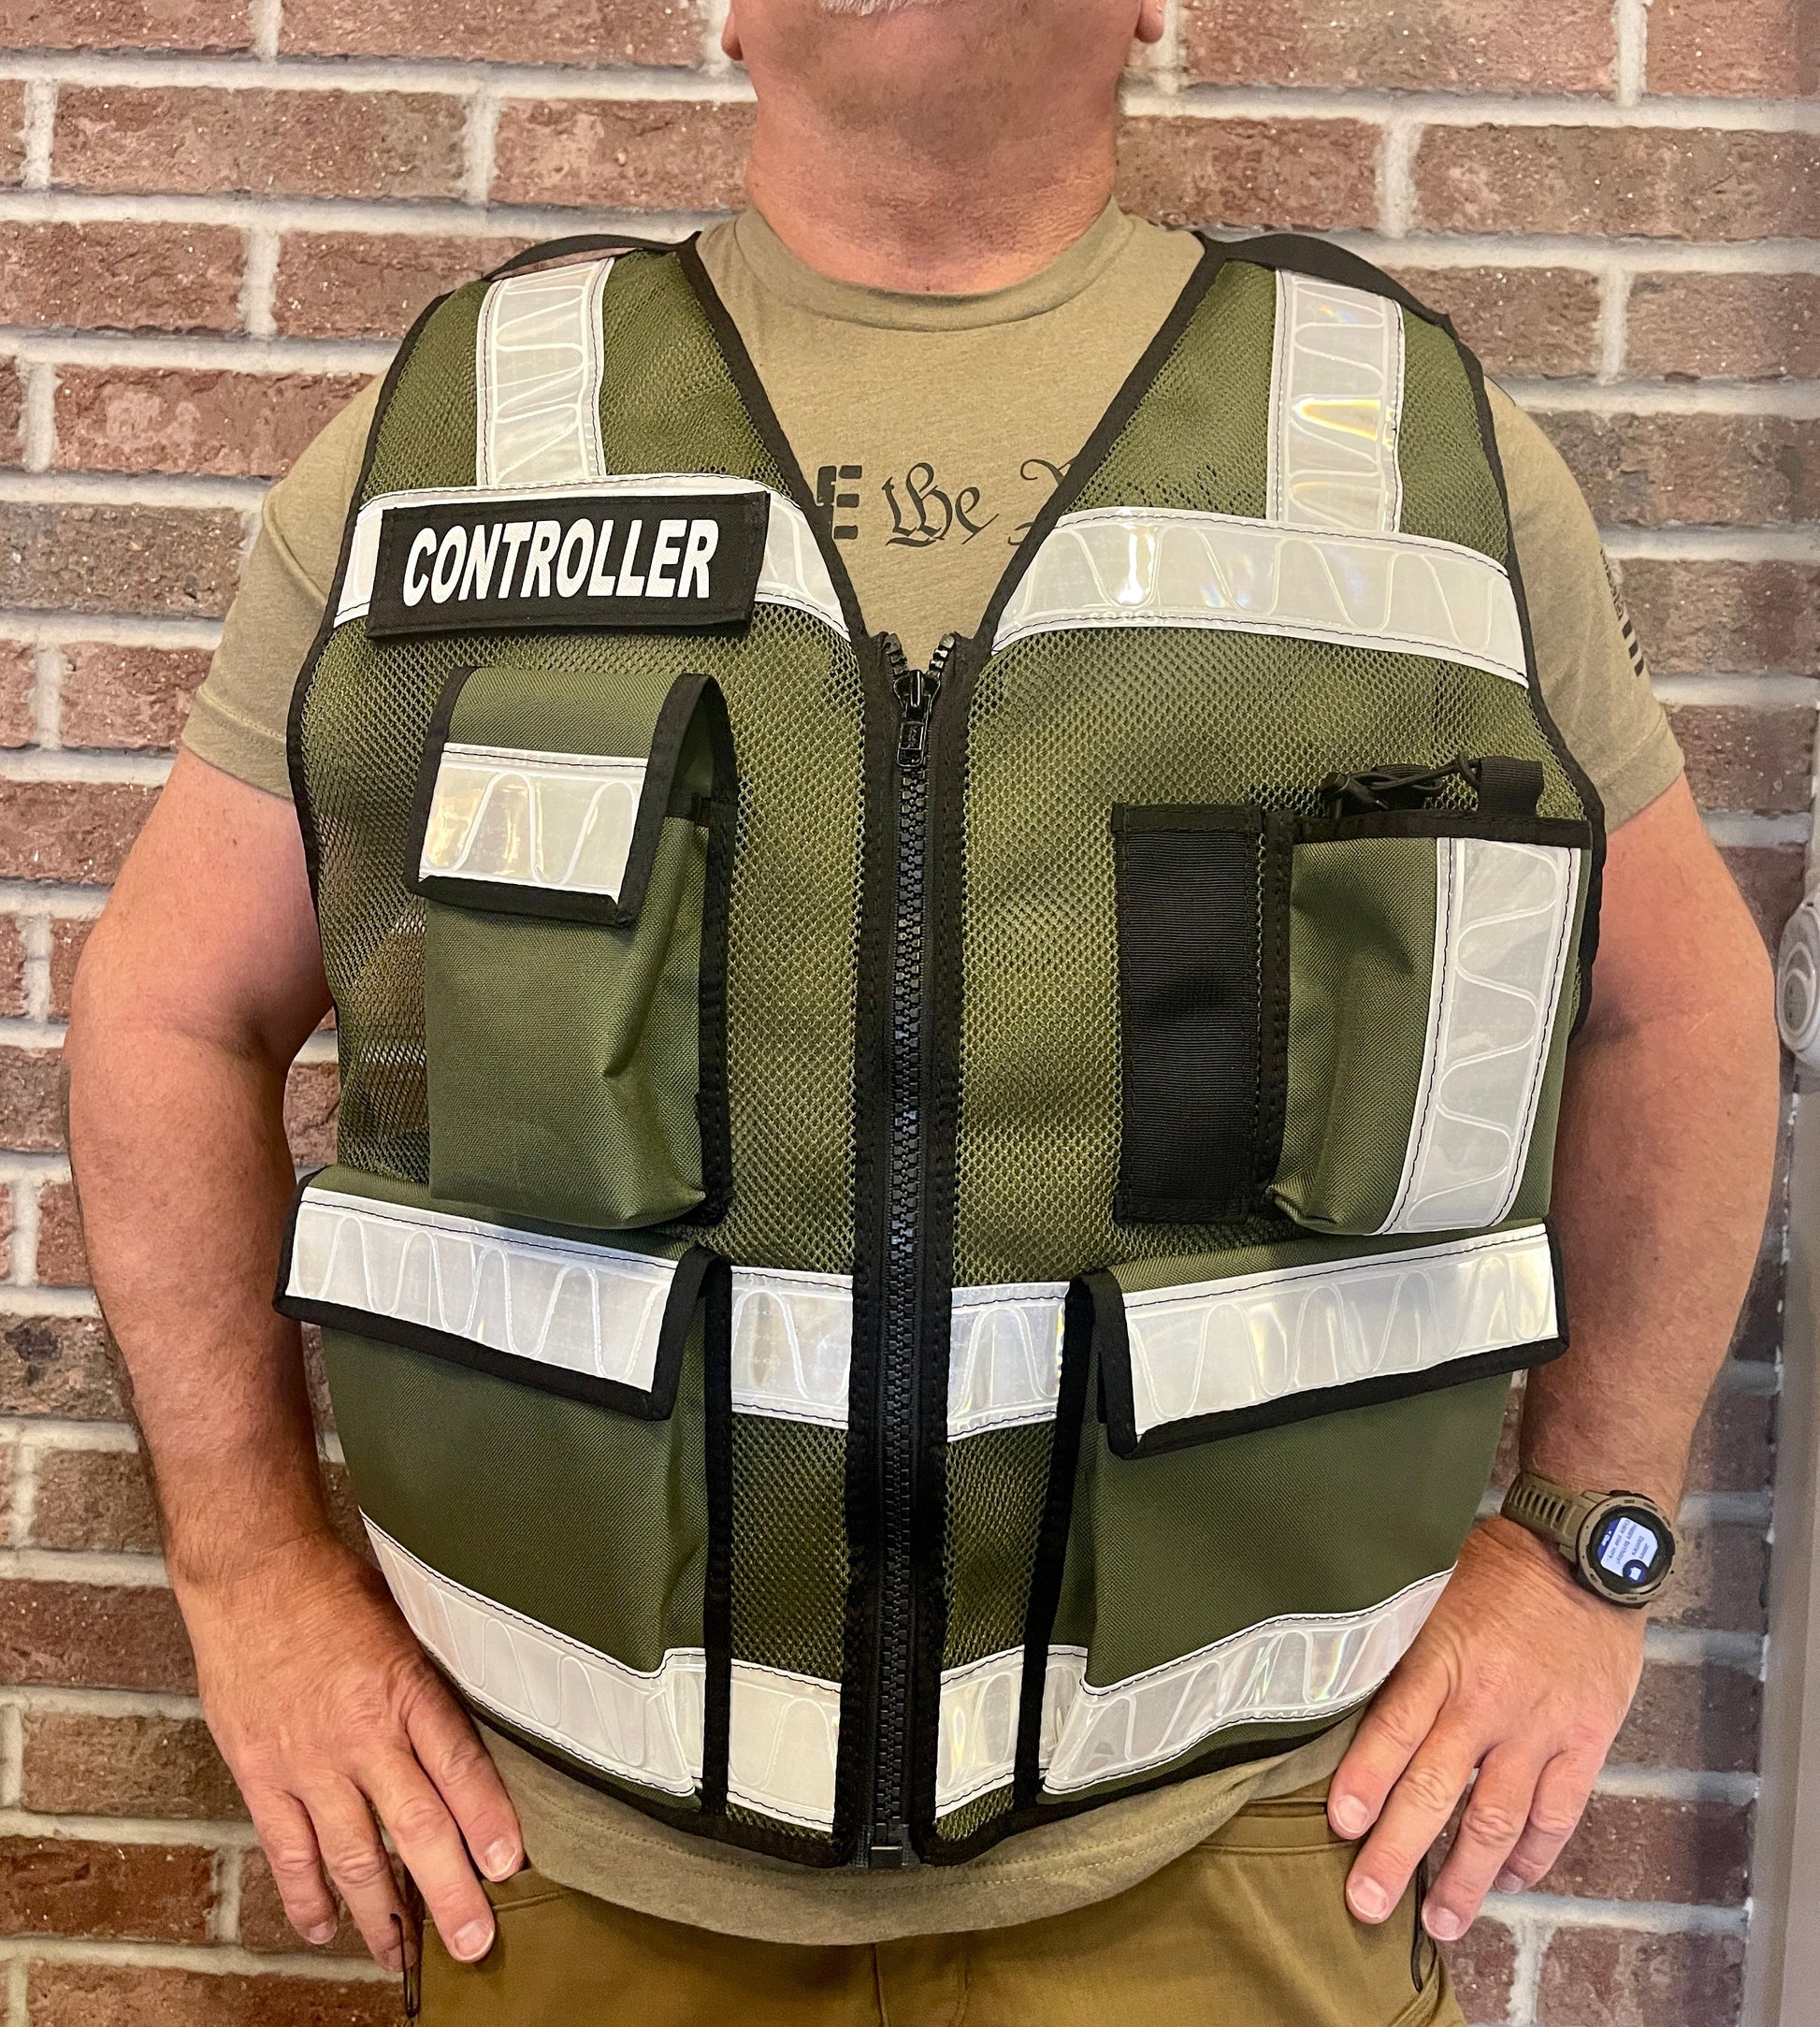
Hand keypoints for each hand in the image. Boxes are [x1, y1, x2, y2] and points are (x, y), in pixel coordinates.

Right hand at [180, 1530, 522, 1969]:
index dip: (489, 1820)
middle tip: (474, 1942)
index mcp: (405, 1687)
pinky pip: (286, 1850)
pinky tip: (324, 1925)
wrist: (252, 1571)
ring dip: (381, 1914)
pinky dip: (306, 1895)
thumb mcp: (408, 1621)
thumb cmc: (334, 1588)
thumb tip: (477, 1735)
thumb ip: (435, 1682)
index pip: (459, 1765)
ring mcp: (307, 1759)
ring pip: (351, 1855)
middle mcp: (360, 1733)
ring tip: (405, 1957)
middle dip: (448, 1892)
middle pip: (415, 1826)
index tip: (511, 1865)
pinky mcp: (261, 1772)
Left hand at [1328, 1516, 1645, 1939]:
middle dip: (1399, 1853)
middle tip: (1369, 1905)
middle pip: (1437, 1789)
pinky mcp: (1586, 1742)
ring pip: (1498, 1819)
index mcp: (1442, 1657)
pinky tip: (1508, 1879)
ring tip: (1440, 1921)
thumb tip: (1344, 1693)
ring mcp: (1540, 1728)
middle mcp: (1488, 1701)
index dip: (1366, 1780)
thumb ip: (1398, 1649)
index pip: (1394, 1726)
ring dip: (1467, 1877)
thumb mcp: (1430, 1591)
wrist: (1586, 1552)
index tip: (1341, 1826)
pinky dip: (1532, 1855)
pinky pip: (1557, 1814)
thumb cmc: (1496, 1568)